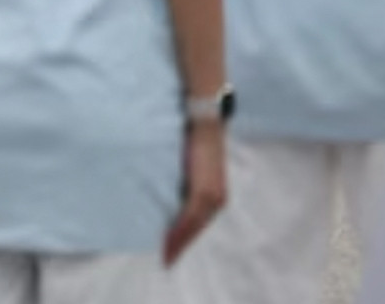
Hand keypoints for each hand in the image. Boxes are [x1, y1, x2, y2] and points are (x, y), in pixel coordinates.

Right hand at [163, 122, 227, 266]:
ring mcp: (214, 193)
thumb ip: (183, 186)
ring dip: (180, 241)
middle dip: (181, 245)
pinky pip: (192, 215)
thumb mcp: (188, 171)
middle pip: (197, 228)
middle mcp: (218, 197)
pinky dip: (181, 229)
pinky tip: (170, 239)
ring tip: (166, 255)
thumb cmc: (195, 145)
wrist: (205, 123)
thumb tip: (167, 200)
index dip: (185, 239)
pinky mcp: (206, 188)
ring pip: (195, 225)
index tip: (171, 256)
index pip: (198, 223)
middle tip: (166, 261)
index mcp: (214, 194)